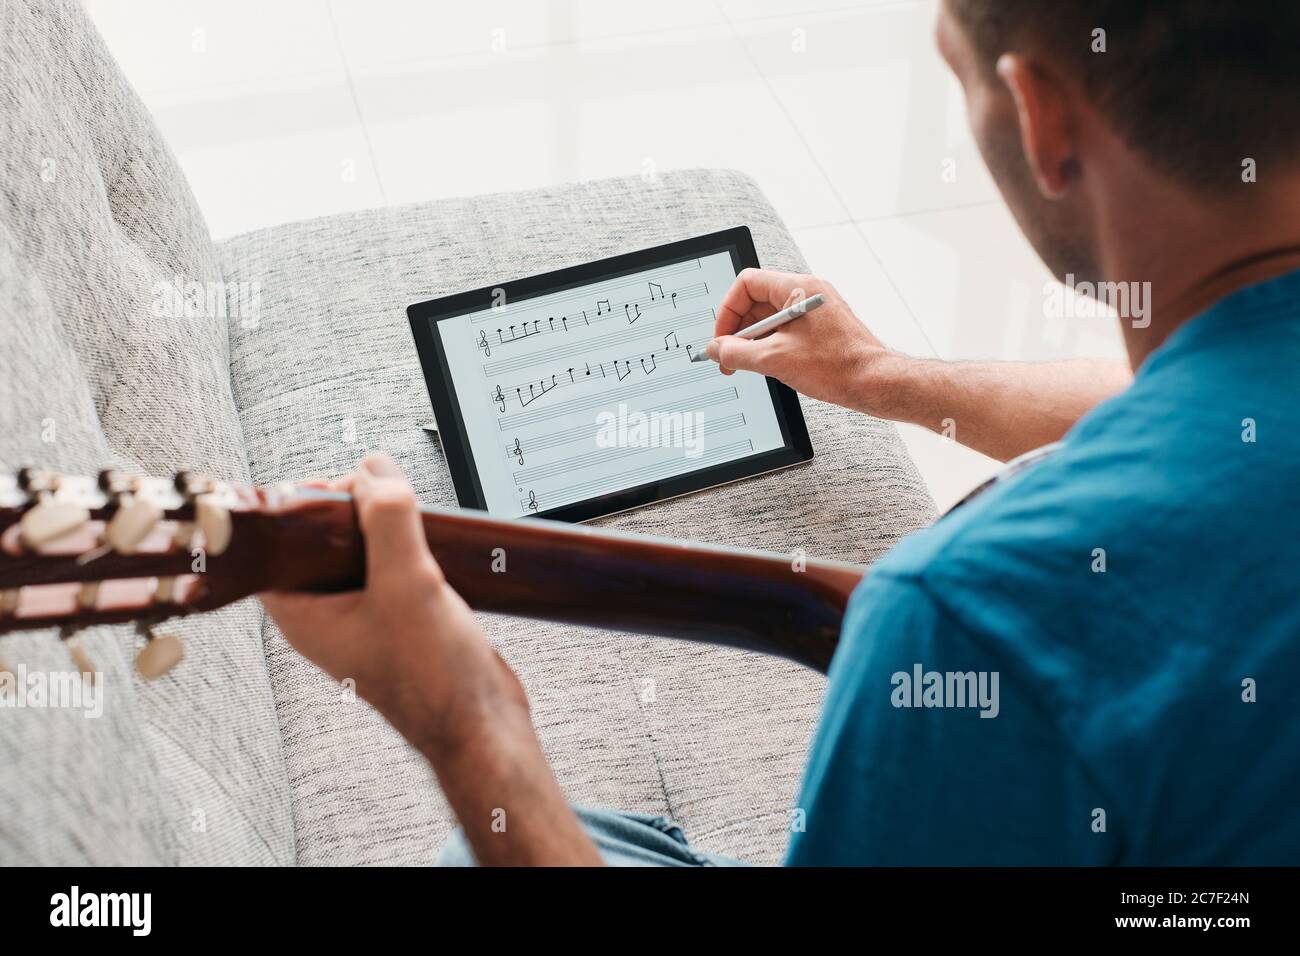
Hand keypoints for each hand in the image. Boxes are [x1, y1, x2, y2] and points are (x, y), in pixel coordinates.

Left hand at [261, 454, 528, 755]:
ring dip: (385, 525)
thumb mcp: (407, 584)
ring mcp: (367, 616)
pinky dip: (411, 546)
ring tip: (410, 513)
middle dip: (350, 508)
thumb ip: (388, 521)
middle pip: (322, 540)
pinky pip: (395, 567)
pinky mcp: (402, 617)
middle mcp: (330, 615)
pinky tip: (434, 539)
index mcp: (305, 615)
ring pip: (363, 551)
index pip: (278, 545)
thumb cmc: (433, 681)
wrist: (482, 724)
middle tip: (378, 492)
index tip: (334, 485)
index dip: (298, 509)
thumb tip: (374, 471)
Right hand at [707, 268, 900, 412]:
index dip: (727, 311)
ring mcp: (815, 310)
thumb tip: (715, 349)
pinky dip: (771, 345)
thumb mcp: (774, 360)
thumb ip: (736, 353)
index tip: (722, 338)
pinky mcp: (821, 328)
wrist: (874, 383)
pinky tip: (769, 366)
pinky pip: (786, 329)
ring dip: (753, 341)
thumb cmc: (838, 367)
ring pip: (770, 318)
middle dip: (738, 330)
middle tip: (728, 358)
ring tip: (747, 366)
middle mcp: (807, 293)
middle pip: (757, 301)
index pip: (746, 284)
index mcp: (798, 288)